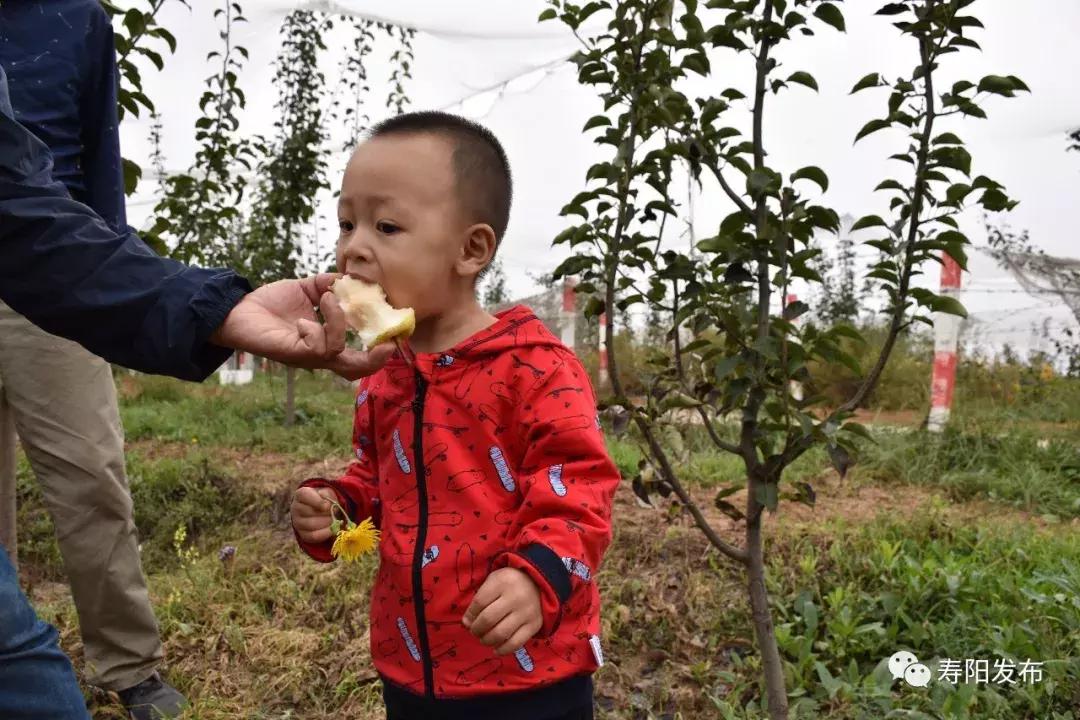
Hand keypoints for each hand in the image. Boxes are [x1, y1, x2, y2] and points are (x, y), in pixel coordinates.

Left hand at [210, 273, 393, 380]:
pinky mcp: (292, 354)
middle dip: (375, 361)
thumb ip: (330, 284)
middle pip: (355, 370)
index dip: (379, 350)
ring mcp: (306, 356)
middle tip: (388, 346)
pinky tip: (302, 320)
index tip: (393, 331)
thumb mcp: (307, 288)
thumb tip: (352, 278)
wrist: (238, 310)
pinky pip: (316, 348)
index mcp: (327, 341)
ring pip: (336, 350)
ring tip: (325, 298)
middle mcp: (320, 354)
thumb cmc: (270, 303)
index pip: (359, 355)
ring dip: (337, 320)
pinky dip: (316, 329)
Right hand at [291, 486, 338, 542]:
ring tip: (333, 520)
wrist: (322, 511)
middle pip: (310, 512)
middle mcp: (295, 508)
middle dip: (326, 513)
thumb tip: (327, 505)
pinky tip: (332, 530)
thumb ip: (328, 496)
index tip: (327, 505)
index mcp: (301, 494)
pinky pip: (313, 536)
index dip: (317, 501)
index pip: (304, 495)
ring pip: (312, 525)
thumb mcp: (328, 493)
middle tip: (334, 513)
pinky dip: (325, 533)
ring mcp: (297, 522)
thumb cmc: (325, 499)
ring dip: (327, 523)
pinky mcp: (302, 534)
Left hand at [462, 567, 542, 655]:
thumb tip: (467, 623)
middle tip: (475, 631)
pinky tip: (496, 649)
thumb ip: (479, 599)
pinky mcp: (534, 625)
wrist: (540, 583)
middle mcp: (515, 597)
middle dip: (476, 630)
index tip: (468, 620)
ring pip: (500, 633)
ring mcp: (526, 613)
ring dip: (487, 640)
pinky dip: (503, 650)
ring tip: (484, 639)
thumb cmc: (511, 583)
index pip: (479, 603)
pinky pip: (516, 643)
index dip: (470, 615)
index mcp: (502, 582)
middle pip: (488, 619)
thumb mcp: (494, 581)